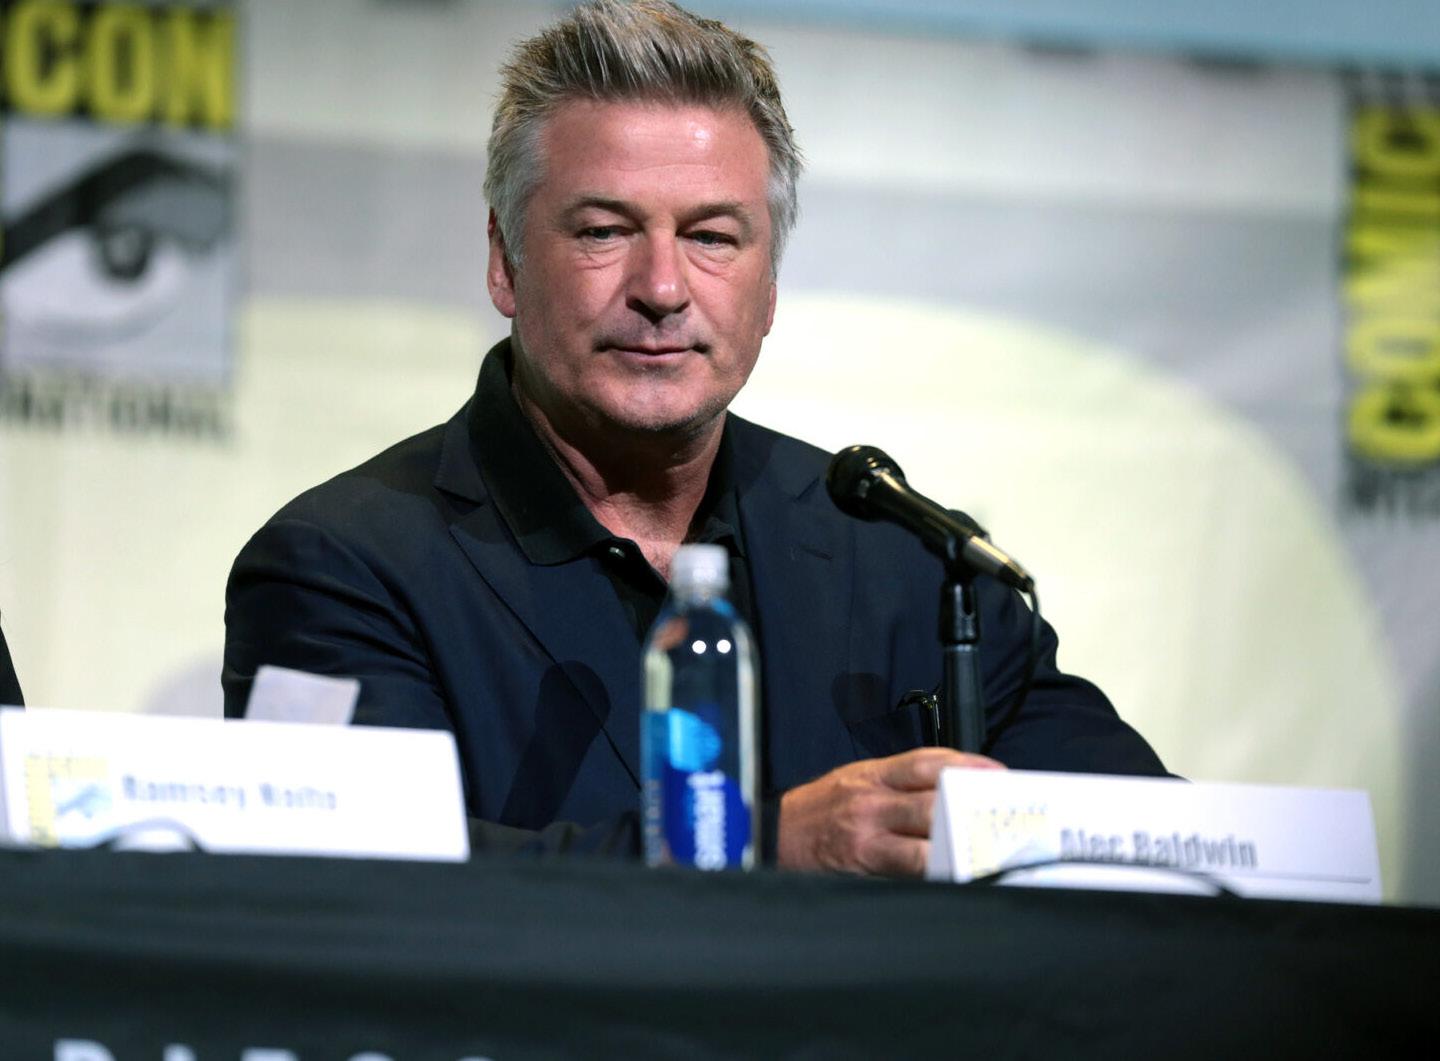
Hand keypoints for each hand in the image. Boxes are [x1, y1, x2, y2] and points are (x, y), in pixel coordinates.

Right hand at [776, 747, 1003, 876]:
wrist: (775, 835)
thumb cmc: (818, 811)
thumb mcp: (854, 782)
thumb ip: (896, 785)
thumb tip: (948, 793)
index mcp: (873, 774)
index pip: (926, 760)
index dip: (966, 763)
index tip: (996, 772)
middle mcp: (872, 797)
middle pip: (934, 794)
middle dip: (972, 803)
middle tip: (1004, 812)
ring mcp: (868, 829)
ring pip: (926, 828)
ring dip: (962, 836)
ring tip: (992, 843)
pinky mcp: (863, 859)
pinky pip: (908, 864)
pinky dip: (935, 867)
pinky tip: (956, 871)